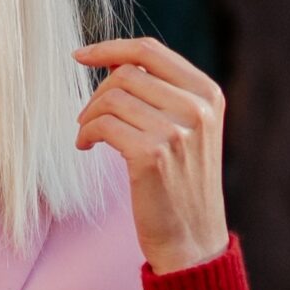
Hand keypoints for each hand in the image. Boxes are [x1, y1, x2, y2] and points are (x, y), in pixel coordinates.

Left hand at [71, 38, 229, 271]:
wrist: (193, 240)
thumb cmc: (181, 183)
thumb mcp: (188, 130)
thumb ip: (163, 93)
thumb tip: (115, 61)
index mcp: (208, 94)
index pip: (150, 50)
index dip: (110, 48)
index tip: (81, 55)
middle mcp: (197, 108)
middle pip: (126, 73)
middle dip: (98, 93)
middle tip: (89, 118)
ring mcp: (177, 131)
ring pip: (111, 97)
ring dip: (89, 115)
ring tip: (88, 135)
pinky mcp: (152, 155)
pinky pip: (102, 125)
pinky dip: (85, 133)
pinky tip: (86, 147)